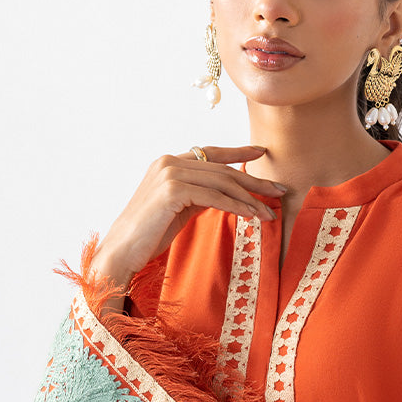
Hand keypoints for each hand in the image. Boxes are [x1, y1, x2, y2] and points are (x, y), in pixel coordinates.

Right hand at [93, 146, 285, 288]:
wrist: (122, 250)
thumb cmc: (149, 234)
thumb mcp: (179, 209)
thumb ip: (199, 196)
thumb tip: (226, 195)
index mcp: (169, 163)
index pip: (211, 153)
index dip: (239, 151)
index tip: (263, 152)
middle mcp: (169, 163)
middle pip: (222, 169)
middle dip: (254, 180)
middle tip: (279, 190)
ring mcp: (169, 174)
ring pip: (221, 182)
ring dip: (250, 198)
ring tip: (269, 213)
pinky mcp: (172, 190)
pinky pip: (214, 197)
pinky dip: (237, 206)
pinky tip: (252, 215)